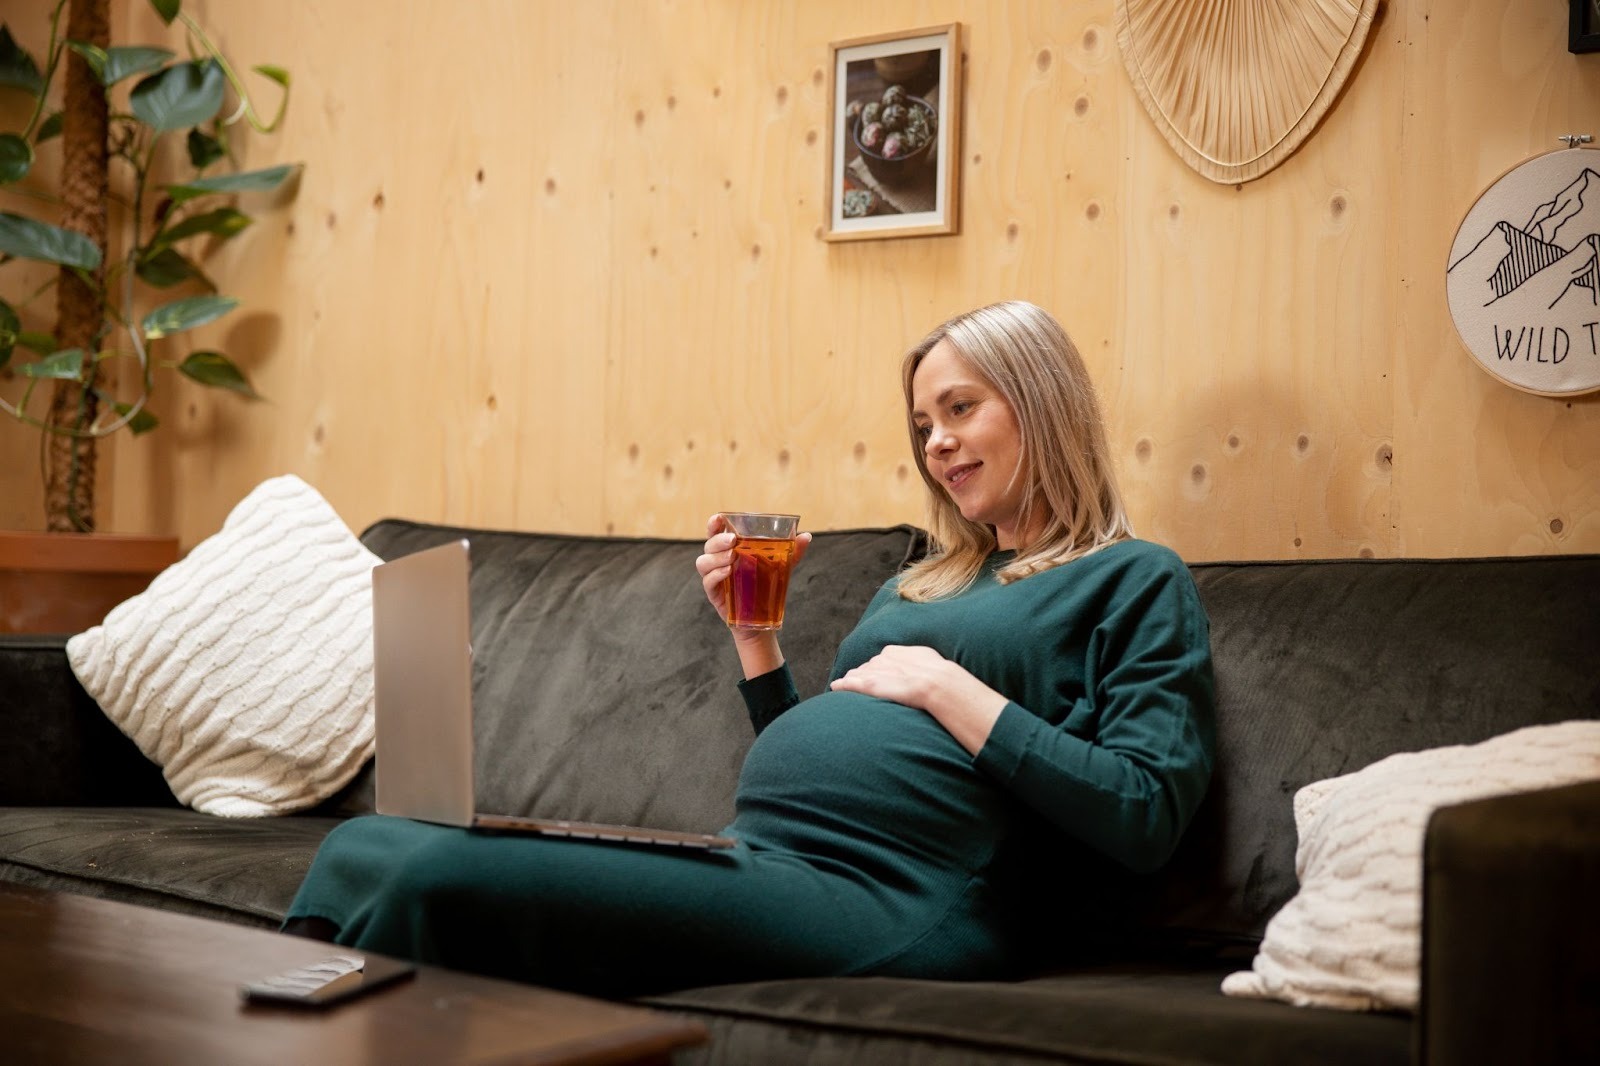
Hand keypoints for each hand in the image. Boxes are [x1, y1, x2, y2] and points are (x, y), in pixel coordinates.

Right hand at [695, 514, 811, 678]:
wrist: (763, 619)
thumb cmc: (767, 587)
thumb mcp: (781, 567)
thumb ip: (792, 552)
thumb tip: (806, 536)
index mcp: (730, 550)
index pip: (716, 533)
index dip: (714, 524)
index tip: (719, 517)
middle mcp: (719, 561)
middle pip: (708, 545)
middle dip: (718, 540)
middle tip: (733, 540)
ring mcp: (715, 578)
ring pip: (703, 562)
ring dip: (715, 557)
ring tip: (732, 557)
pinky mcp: (715, 594)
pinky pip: (707, 582)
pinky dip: (715, 575)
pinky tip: (727, 572)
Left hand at [830, 645, 1007, 754]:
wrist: (965, 696)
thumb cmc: (963, 694)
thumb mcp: (947, 676)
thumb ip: (934, 676)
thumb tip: (931, 688)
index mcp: (918, 652)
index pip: (889, 655)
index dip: (876, 666)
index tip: (867, 673)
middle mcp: (904, 657)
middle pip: (874, 663)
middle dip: (861, 673)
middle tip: (848, 683)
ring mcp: (897, 672)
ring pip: (866, 672)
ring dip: (852, 680)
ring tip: (841, 687)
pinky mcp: (891, 686)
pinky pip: (864, 684)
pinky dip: (848, 686)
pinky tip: (836, 688)